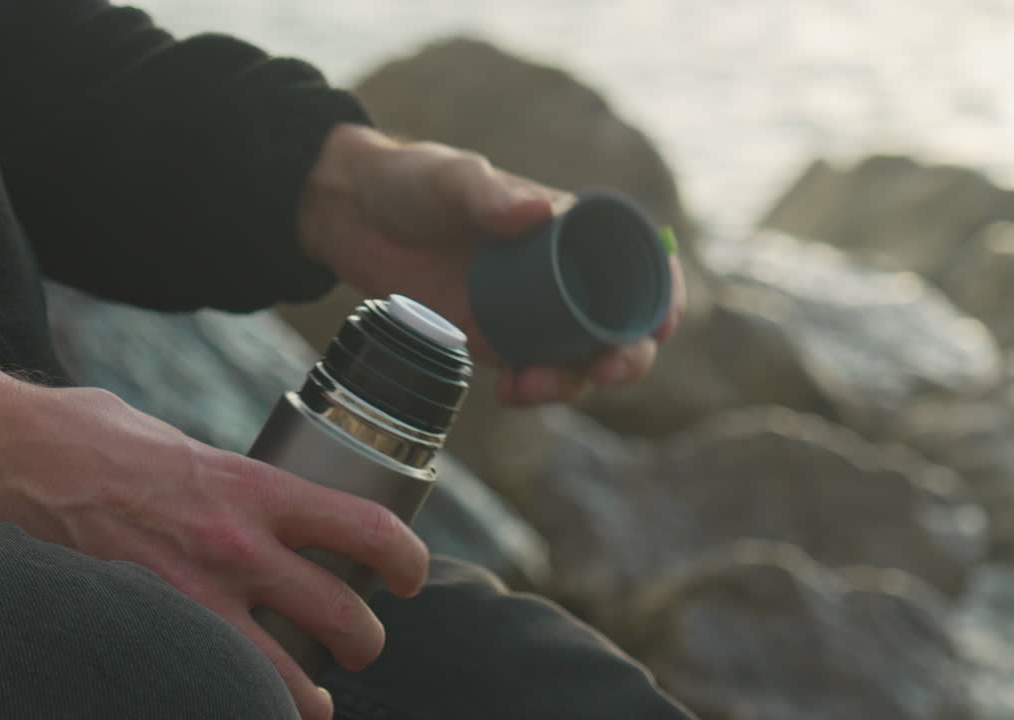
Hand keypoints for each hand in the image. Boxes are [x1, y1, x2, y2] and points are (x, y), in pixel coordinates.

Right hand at [0, 348, 428, 719]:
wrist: (4, 456)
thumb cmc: (91, 439)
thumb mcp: (186, 445)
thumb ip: (231, 482)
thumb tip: (257, 504)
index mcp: (256, 487)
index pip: (367, 528)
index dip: (407, 561)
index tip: (408, 578)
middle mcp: (237, 546)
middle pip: (343, 615)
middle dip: (364, 642)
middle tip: (358, 646)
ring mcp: (192, 597)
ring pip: (285, 677)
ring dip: (311, 698)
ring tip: (314, 702)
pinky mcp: (147, 630)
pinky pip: (213, 687)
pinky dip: (239, 704)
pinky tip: (242, 706)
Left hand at [298, 124, 686, 405]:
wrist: (351, 217)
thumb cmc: (411, 182)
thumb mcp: (450, 179)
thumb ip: (488, 194)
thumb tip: (537, 213)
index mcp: (568, 227)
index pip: (636, 260)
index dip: (662, 295)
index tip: (662, 325)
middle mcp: (560, 273)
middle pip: (618, 324)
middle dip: (626, 356)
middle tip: (604, 370)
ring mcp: (529, 310)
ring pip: (578, 359)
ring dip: (572, 383)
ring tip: (531, 386)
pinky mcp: (496, 338)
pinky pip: (531, 373)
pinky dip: (531, 390)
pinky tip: (509, 391)